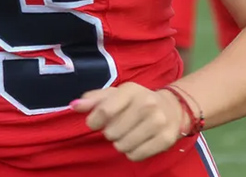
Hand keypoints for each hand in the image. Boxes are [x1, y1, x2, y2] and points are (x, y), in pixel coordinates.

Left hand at [71, 83, 186, 160]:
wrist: (172, 108)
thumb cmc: (136, 101)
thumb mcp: (116, 95)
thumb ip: (93, 99)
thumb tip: (74, 105)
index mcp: (131, 90)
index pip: (104, 110)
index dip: (94, 121)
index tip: (95, 123)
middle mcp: (147, 103)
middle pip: (111, 132)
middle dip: (110, 132)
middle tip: (119, 127)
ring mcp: (158, 122)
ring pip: (122, 146)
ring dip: (121, 143)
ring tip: (128, 134)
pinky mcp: (165, 139)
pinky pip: (136, 155)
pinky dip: (132, 152)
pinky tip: (138, 142)